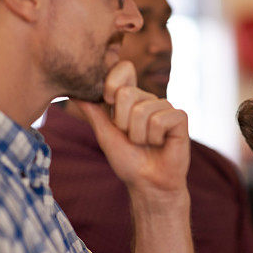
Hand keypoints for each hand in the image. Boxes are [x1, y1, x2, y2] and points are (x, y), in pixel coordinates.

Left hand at [73, 61, 189, 200]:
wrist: (148, 183)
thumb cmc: (128, 160)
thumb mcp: (105, 134)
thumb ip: (93, 111)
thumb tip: (73, 92)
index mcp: (131, 99)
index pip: (124, 69)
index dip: (113, 83)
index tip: (110, 103)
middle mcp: (148, 99)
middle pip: (127, 93)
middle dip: (123, 122)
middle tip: (132, 137)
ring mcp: (165, 107)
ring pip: (142, 111)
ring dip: (139, 135)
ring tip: (146, 143)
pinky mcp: (180, 117)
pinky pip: (160, 119)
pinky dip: (155, 137)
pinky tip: (161, 143)